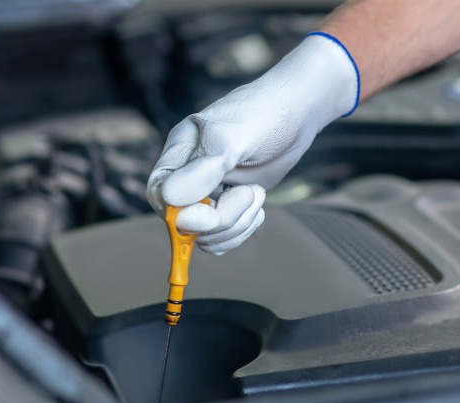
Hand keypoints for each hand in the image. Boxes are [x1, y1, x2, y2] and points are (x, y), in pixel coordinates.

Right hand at [146, 33, 358, 254]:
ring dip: (237, 223)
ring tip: (257, 193)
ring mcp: (212, 191)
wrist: (298, 111)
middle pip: (185, 222)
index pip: (160, 194)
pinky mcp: (232, 203)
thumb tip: (169, 200)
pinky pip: (226, 235)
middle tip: (251, 193)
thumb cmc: (263, 115)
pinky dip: (243, 228)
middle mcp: (190, 175)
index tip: (211, 216)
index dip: (180, 214)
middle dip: (221, 219)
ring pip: (207, 234)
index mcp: (180, 153)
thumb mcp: (232, 139)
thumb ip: (202, 171)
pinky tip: (258, 205)